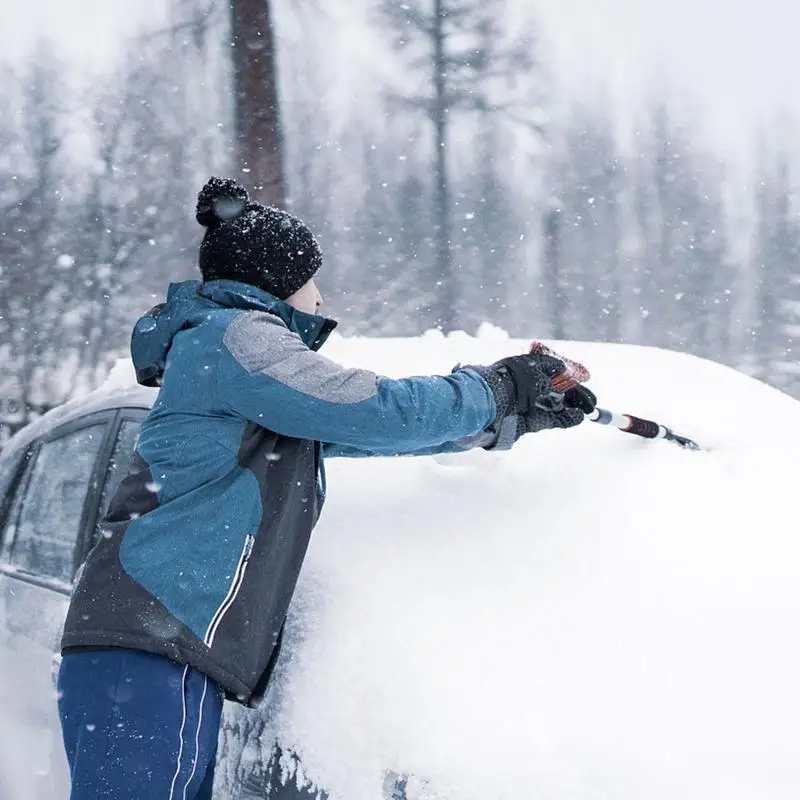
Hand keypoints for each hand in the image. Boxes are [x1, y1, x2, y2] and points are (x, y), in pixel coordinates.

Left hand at [458, 352, 585, 448]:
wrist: (486, 405)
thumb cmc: (508, 383)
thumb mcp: (530, 372)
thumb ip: (547, 373)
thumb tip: (561, 370)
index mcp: (525, 370)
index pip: (551, 370)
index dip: (568, 375)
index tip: (583, 378)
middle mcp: (527, 388)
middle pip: (556, 390)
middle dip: (575, 395)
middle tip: (591, 401)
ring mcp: (528, 406)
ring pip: (555, 405)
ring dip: (573, 407)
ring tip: (588, 409)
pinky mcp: (529, 423)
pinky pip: (551, 420)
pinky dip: (566, 419)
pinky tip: (579, 417)